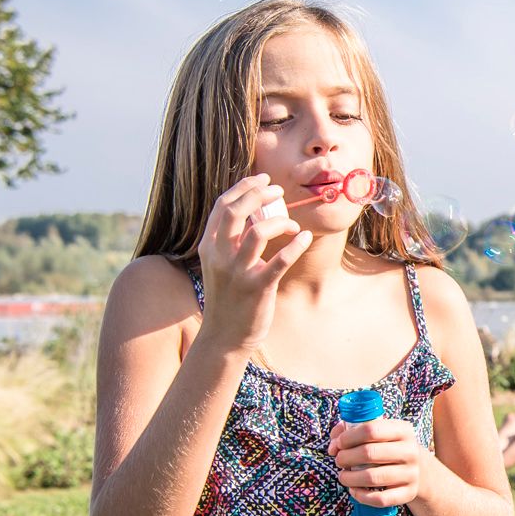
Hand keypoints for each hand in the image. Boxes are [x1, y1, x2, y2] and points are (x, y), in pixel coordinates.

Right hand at [195, 174, 312, 353]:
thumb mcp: (220, 265)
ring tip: (293, 223)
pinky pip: (280, 261)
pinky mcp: (257, 288)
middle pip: (236, 212)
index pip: (223, 206)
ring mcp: (238, 272)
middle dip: (259, 195)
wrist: (224, 336)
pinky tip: (305, 237)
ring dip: (280, 221)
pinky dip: (295, 245)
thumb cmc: (228, 297)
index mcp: (209, 246)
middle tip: (278, 191)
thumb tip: (253, 212)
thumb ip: (230, 240)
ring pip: (257, 232)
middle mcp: (220, 256)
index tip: (262, 179)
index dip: (243, 187)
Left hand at [329, 417, 427, 509]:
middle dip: (346, 457)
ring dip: (349, 478)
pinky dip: (361, 496)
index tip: (339, 444)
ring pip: (372, 477)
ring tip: (343, 476)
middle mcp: (410, 451)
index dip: (349, 437)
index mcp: (403, 430)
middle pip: (369, 453)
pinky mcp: (408, 493)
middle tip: (339, 460)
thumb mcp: (377, 433)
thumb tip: (334, 446)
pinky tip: (354, 490)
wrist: (417, 469)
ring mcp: (411, 474)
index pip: (371, 430)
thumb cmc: (387, 448)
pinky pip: (380, 499)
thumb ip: (349, 431)